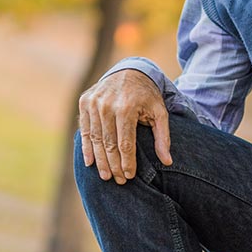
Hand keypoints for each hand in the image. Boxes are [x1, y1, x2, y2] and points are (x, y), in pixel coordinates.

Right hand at [78, 69, 173, 184]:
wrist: (129, 71)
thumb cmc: (146, 95)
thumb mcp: (160, 112)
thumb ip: (163, 136)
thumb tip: (167, 162)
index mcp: (127, 107)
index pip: (125, 143)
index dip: (127, 162)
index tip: (130, 176)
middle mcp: (107, 104)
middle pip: (109, 143)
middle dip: (114, 165)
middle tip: (119, 181)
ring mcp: (94, 102)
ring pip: (95, 139)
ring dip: (100, 161)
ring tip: (106, 177)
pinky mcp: (85, 102)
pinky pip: (84, 129)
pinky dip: (86, 147)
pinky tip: (90, 162)